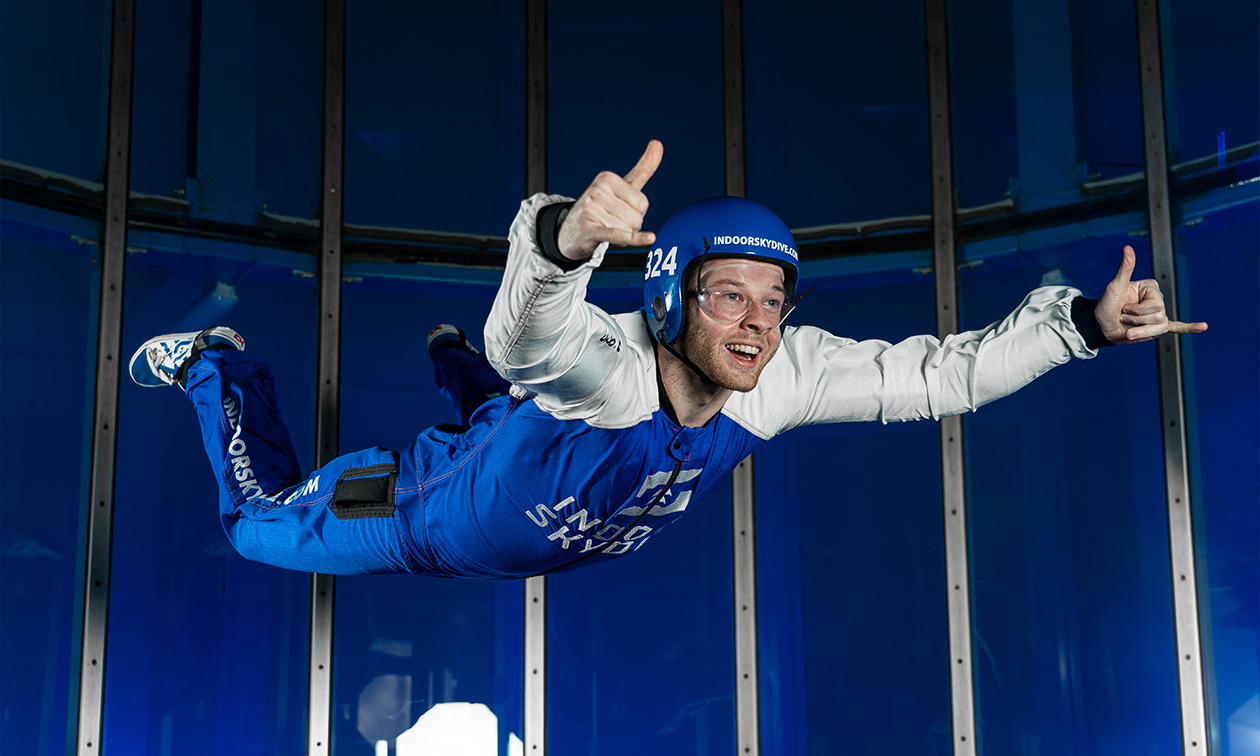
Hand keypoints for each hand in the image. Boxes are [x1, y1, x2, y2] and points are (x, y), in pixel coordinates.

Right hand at [557, 140, 661, 259]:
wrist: (570, 232)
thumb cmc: (601, 208)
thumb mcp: (623, 187)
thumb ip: (643, 169)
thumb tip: (658, 143)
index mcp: (607, 178)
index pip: (643, 203)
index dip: (636, 213)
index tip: (620, 210)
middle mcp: (598, 191)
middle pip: (637, 218)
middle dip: (629, 226)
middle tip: (611, 221)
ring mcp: (591, 210)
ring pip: (628, 230)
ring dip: (621, 235)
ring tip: (605, 228)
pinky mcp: (589, 230)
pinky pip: (618, 235)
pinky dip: (634, 239)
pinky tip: (650, 238)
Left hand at [1094, 245, 1207, 343]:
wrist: (1101, 326)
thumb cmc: (1106, 304)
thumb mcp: (1114, 286)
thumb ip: (1125, 268)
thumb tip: (1128, 247)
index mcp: (1151, 288)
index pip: (1155, 304)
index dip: (1136, 310)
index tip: (1123, 306)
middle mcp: (1157, 300)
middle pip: (1157, 315)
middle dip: (1136, 319)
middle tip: (1123, 316)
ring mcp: (1158, 314)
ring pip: (1159, 327)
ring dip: (1140, 330)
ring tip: (1128, 326)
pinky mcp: (1156, 327)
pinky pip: (1176, 327)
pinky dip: (1189, 328)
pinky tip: (1203, 326)